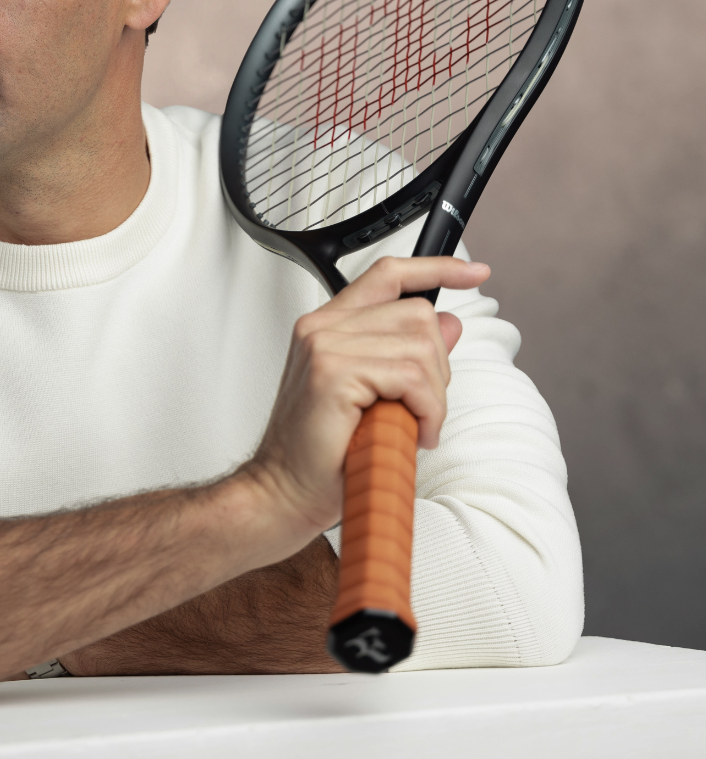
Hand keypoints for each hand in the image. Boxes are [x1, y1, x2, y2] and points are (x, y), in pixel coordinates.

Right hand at [242, 256, 489, 542]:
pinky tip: (413, 432)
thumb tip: (450, 323)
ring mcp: (325, 346)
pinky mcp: (334, 373)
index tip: (475, 272)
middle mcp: (322, 327)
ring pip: (420, 346)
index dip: (435, 267)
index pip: (387, 274)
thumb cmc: (322, 452)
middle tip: (421, 408)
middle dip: (437, 365)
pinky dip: (427, 410)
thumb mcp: (374, 394)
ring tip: (414, 426)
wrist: (284, 491)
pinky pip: (411, 378)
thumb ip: (406, 352)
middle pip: (417, 313)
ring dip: (433, 395)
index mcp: (327, 325)